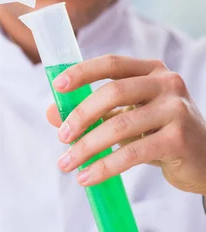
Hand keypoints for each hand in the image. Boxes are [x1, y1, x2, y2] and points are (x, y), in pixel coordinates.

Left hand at [45, 55, 205, 195]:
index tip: (58, 87)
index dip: (81, 72)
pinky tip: (87, 176)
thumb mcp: (125, 116)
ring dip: (87, 146)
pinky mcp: (179, 139)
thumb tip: (50, 112)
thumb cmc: (158, 132)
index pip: (111, 63)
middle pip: (112, 92)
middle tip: (61, 136)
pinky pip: (132, 153)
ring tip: (66, 162)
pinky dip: (105, 166)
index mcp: (150, 70)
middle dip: (80, 115)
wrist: (203, 160)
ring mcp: (176, 110)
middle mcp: (166, 84)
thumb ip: (91, 112)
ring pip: (120, 125)